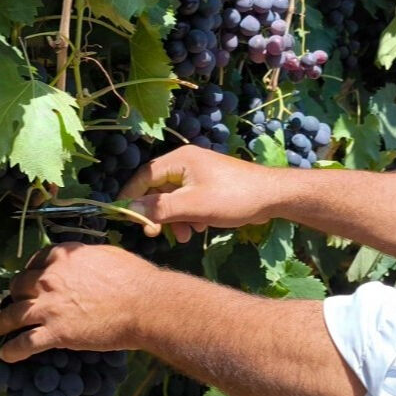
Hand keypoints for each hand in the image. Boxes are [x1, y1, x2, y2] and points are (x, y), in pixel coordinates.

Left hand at [0, 243, 156, 361]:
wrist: (144, 305)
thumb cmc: (134, 278)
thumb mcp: (106, 255)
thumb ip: (85, 259)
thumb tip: (82, 264)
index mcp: (62, 257)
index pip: (34, 262)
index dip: (30, 273)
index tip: (31, 281)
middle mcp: (49, 279)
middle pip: (18, 287)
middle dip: (16, 296)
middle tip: (18, 304)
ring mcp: (49, 307)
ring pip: (13, 316)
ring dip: (4, 323)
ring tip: (1, 329)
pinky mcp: (55, 333)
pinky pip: (24, 344)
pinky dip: (12, 351)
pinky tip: (6, 355)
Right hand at [118, 145, 281, 241]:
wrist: (272, 197)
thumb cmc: (233, 197)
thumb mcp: (193, 206)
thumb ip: (160, 208)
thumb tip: (129, 209)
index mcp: (180, 159)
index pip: (144, 175)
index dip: (130, 195)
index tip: (122, 216)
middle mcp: (186, 162)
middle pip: (157, 188)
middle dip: (156, 212)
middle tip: (154, 234)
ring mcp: (198, 173)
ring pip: (173, 197)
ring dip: (173, 218)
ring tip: (183, 236)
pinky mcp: (209, 185)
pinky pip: (187, 200)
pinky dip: (187, 216)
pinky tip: (196, 230)